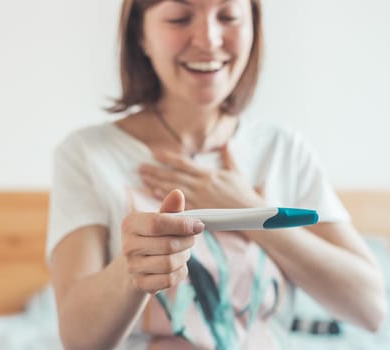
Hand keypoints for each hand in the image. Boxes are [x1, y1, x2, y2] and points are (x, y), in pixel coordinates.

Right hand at [121, 189, 203, 293]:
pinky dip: (179, 272)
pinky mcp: (140, 284)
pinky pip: (169, 280)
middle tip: (191, 239)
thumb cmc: (151, 236)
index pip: (158, 223)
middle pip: (168, 245)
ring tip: (182, 252)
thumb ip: (170, 208)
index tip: (198, 225)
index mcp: (130, 224)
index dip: (182, 225)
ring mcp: (132, 267)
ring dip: (184, 257)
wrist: (135, 264)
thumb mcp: (159, 220)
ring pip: (170, 264)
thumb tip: (178, 194)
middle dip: (186, 242)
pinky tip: (177, 266)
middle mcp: (127, 246)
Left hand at [139, 144, 265, 209]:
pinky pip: (179, 206)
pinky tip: (155, 196)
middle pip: (174, 176)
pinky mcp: (199, 212)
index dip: (168, 157)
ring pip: (173, 190)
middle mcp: (201, 185)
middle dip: (156, 171)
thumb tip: (227, 142)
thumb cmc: (244, 194)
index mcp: (208, 174)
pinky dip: (166, 200)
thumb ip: (228, 157)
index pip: (184, 163)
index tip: (154, 153)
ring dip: (156, 184)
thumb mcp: (236, 172)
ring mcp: (199, 199)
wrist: (249, 214)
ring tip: (143, 179)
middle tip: (140, 167)